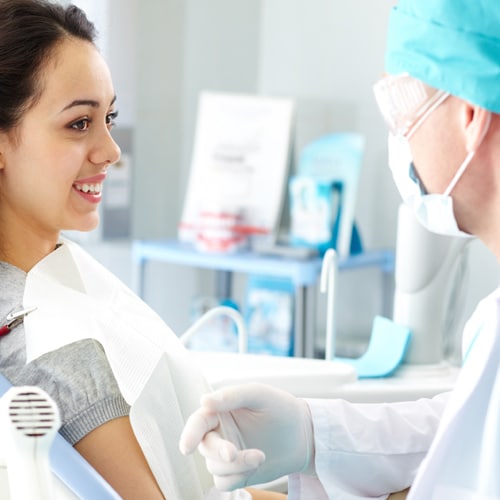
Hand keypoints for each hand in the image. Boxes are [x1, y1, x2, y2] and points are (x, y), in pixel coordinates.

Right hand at [179, 383, 313, 490]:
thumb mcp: (259, 395)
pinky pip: (224, 483)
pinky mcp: (237, 473)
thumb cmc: (281, 408)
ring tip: (260, 456)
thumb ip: (232, 396)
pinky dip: (236, 478)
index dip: (190, 433)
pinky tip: (256, 465)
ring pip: (215, 467)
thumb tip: (203, 401)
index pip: (198, 421)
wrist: (304, 434)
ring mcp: (228, 454)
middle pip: (205, 447)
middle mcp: (220, 432)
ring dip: (236, 465)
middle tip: (233, 454)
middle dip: (218, 452)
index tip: (187, 447)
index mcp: (221, 410)